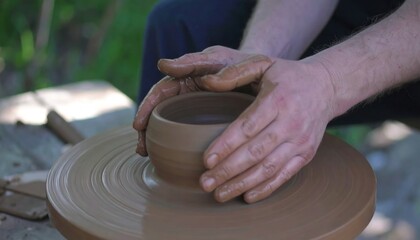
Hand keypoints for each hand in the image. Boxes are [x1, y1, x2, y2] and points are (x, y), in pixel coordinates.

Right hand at [133, 46, 271, 155]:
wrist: (267, 76)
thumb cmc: (240, 63)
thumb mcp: (220, 60)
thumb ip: (194, 62)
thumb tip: (162, 65)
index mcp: (187, 78)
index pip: (160, 92)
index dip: (147, 107)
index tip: (138, 125)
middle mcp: (189, 95)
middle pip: (161, 113)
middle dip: (147, 131)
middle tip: (141, 150)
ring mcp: (199, 111)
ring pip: (173, 127)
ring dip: (159, 142)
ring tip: (149, 158)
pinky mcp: (210, 125)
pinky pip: (191, 136)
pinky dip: (180, 148)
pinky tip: (174, 163)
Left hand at [198, 58, 336, 202]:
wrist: (326, 87)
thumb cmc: (287, 76)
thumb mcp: (263, 63)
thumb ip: (235, 72)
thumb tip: (206, 81)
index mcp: (277, 99)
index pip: (248, 127)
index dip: (226, 145)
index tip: (206, 160)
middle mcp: (291, 123)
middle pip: (255, 152)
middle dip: (228, 171)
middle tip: (205, 183)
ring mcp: (301, 141)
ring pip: (268, 168)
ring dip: (242, 184)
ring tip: (219, 195)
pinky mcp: (307, 154)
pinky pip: (285, 175)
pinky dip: (265, 188)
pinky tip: (246, 197)